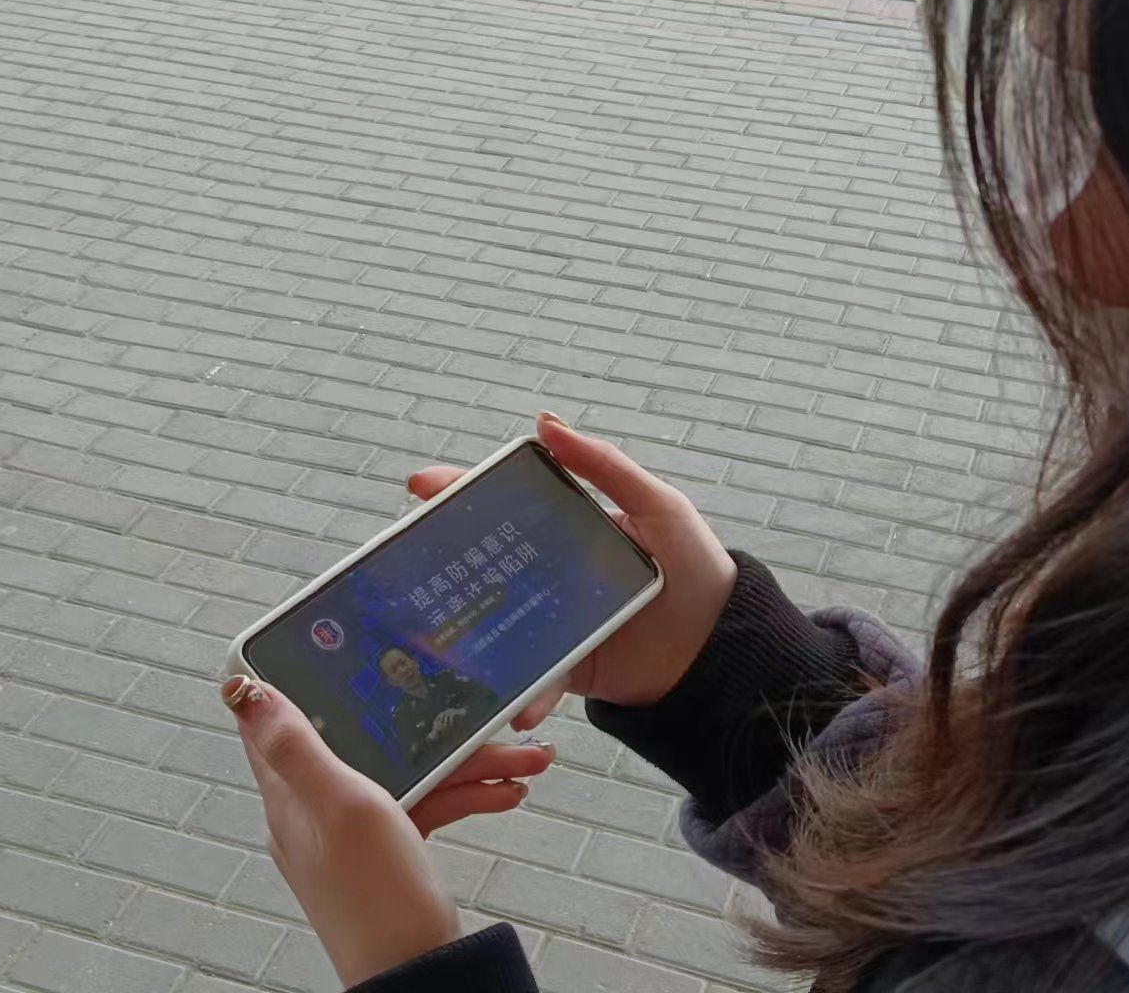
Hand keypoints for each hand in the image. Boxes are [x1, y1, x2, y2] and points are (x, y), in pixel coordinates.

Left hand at [222, 675, 552, 986]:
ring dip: (466, 760)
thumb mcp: (338, 806)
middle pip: (367, 739)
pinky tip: (506, 793)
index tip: (329, 639)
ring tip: (522, 758)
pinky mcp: (391, 847)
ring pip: (410, 770)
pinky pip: (429, 802)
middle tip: (476, 704)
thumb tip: (244, 690)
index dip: (297, 676)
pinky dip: (466, 795)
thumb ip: (297, 747)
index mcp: (292, 792)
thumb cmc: (373, 897)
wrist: (420, 971)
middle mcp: (318, 807)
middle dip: (426, 720)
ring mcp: (356, 829)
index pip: (278, 720)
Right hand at [407, 413, 736, 726]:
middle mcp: (554, 573)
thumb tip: (545, 422)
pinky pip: (532, 679)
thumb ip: (604, 466)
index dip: (462, 492)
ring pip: (496, 622)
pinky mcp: (566, 669)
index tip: (421, 486)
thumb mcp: (658, 506)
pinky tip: (518, 706)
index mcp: (570, 528)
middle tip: (406, 550)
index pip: (507, 505)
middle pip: (489, 560)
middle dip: (443, 557)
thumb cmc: (697, 568)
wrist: (723, 651)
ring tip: (434, 634)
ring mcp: (554, 622)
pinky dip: (522, 694)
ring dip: (465, 631)